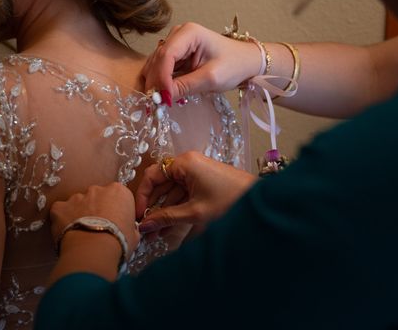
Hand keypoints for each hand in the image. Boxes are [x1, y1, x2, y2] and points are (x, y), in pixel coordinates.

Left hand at [50, 183, 140, 256]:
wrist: (94, 251)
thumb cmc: (118, 242)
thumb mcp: (133, 234)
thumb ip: (129, 225)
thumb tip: (126, 229)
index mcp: (119, 192)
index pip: (118, 197)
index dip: (116, 211)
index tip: (115, 223)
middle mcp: (98, 189)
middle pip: (98, 197)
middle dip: (97, 210)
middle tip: (98, 229)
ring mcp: (77, 197)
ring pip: (78, 203)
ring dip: (80, 214)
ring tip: (82, 233)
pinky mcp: (60, 207)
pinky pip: (60, 210)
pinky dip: (62, 219)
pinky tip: (67, 232)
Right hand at [135, 152, 257, 235]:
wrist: (259, 200)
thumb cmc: (229, 200)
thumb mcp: (195, 212)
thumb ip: (167, 218)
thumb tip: (144, 227)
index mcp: (184, 163)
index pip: (152, 175)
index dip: (142, 196)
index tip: (138, 216)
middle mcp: (188, 164)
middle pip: (161, 184)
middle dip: (152, 207)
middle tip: (144, 229)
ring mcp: (196, 173)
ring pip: (171, 191)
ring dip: (163, 211)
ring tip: (154, 234)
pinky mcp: (203, 182)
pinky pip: (183, 194)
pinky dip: (175, 209)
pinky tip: (167, 227)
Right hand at [141, 22, 261, 100]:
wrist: (245, 61)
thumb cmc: (234, 65)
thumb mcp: (211, 78)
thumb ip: (185, 86)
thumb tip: (162, 97)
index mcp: (189, 33)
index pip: (166, 55)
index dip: (161, 77)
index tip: (162, 97)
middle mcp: (178, 34)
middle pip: (158, 59)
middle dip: (156, 81)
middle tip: (157, 103)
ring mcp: (175, 43)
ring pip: (156, 64)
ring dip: (156, 82)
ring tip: (161, 100)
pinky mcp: (176, 54)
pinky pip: (162, 68)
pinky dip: (161, 81)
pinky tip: (164, 93)